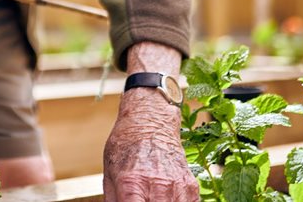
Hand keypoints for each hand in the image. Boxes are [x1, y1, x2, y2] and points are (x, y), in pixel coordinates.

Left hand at [103, 42, 197, 200]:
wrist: (154, 109)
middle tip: (141, 198)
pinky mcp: (191, 184)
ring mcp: (178, 186)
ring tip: (155, 196)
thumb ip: (112, 195)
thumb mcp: (110, 166)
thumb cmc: (127, 139)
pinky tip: (169, 198)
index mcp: (132, 181)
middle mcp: (157, 184)